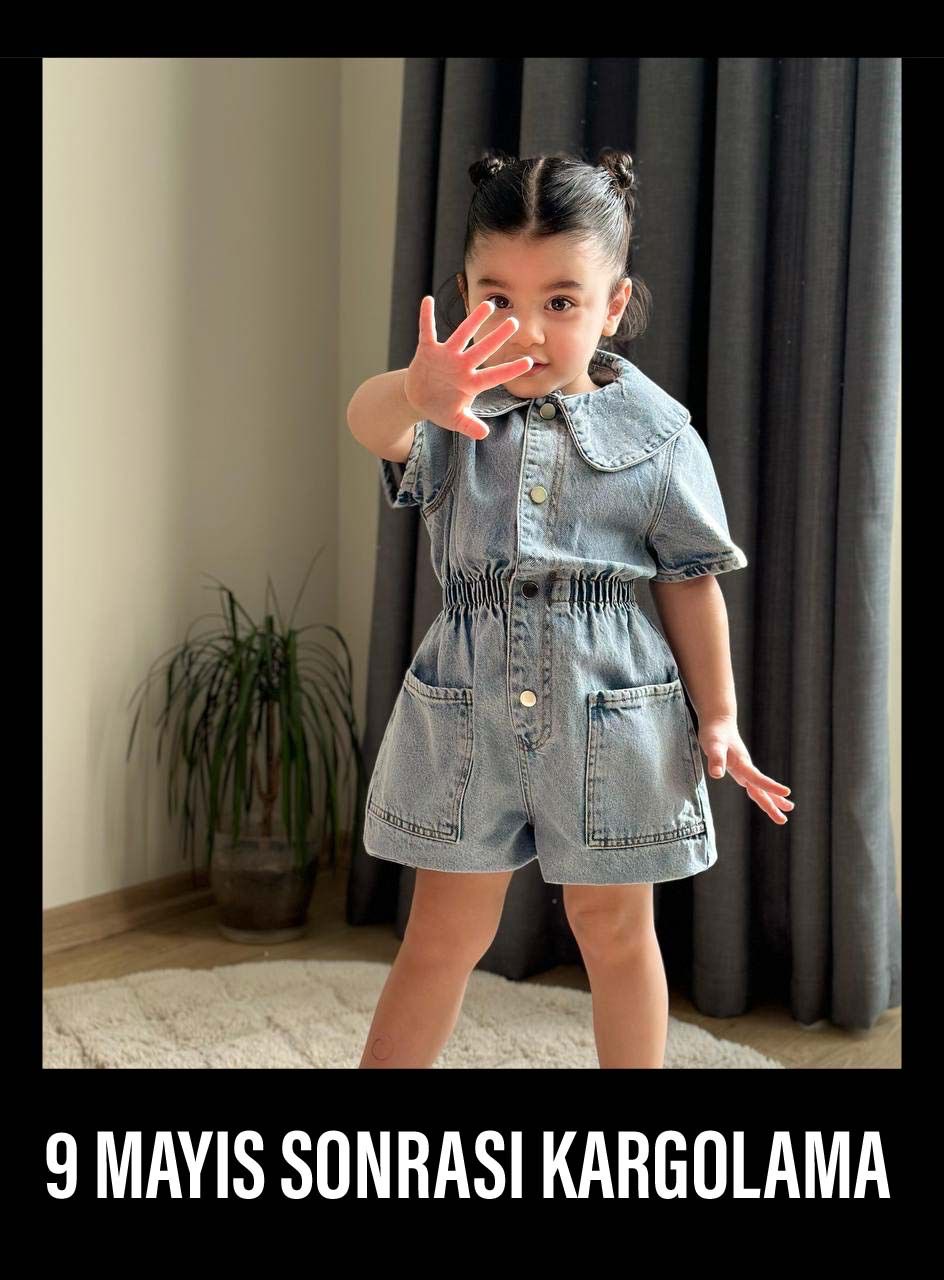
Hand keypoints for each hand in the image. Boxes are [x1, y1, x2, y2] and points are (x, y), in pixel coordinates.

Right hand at [403, 297, 534, 440]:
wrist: (419, 399)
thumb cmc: (441, 409)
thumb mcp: (455, 420)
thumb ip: (469, 425)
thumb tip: (484, 434)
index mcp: (470, 383)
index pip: (494, 376)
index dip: (510, 369)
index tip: (528, 362)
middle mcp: (462, 365)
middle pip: (483, 349)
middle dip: (498, 337)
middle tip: (515, 322)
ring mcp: (446, 356)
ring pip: (462, 334)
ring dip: (473, 320)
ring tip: (489, 305)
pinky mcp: (428, 350)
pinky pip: (427, 330)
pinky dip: (426, 316)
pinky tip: (428, 300)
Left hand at [696, 715, 793, 824]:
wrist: (719, 721)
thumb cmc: (714, 732)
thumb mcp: (712, 745)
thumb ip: (715, 759)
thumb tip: (717, 775)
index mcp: (742, 763)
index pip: (757, 778)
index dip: (771, 786)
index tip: (787, 793)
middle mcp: (746, 768)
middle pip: (761, 789)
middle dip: (773, 804)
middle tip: (784, 820)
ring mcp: (745, 769)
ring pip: (760, 787)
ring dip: (773, 799)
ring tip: (788, 809)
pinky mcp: (741, 768)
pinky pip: (754, 784)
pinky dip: (763, 792)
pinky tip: (767, 798)